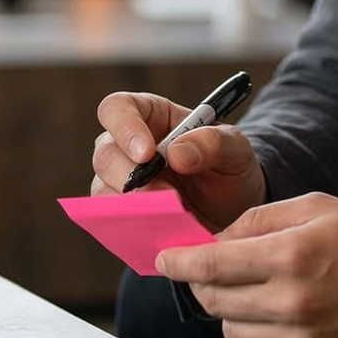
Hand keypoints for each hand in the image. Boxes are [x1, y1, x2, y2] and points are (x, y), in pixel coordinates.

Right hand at [91, 91, 265, 230]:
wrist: (234, 212)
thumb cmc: (229, 169)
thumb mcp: (235, 150)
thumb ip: (212, 143)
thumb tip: (175, 153)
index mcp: (149, 116)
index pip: (117, 108)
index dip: (125, 128)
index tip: (147, 154)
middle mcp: (126, 146)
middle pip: (105, 154)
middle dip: (131, 176)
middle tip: (166, 194)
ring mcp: (119, 181)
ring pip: (102, 188)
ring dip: (132, 204)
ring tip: (169, 214)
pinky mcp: (120, 213)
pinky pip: (110, 219)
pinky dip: (131, 225)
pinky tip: (158, 229)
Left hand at [156, 192, 337, 337]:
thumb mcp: (315, 207)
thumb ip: (258, 219)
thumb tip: (214, 239)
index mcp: (290, 257)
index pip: (209, 267)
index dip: (177, 263)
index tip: (163, 260)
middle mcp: (291, 304)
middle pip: (213, 301)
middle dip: (205, 284)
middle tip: (217, 270)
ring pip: (232, 332)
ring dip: (233, 311)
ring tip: (260, 291)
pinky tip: (280, 317)